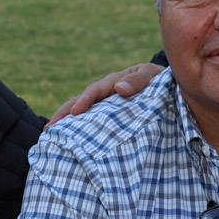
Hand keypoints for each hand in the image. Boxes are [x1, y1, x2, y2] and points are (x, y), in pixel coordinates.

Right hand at [48, 64, 164, 125]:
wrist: (168, 87)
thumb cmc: (158, 80)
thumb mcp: (152, 76)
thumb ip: (138, 81)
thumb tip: (119, 89)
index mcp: (114, 82)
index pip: (94, 90)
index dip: (84, 100)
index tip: (76, 112)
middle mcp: (105, 93)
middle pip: (79, 101)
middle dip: (64, 114)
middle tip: (49, 128)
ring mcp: (105, 106)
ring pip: (81, 113)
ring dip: (66, 123)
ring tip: (51, 136)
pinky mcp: (108, 118)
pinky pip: (91, 123)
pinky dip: (79, 130)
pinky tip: (69, 142)